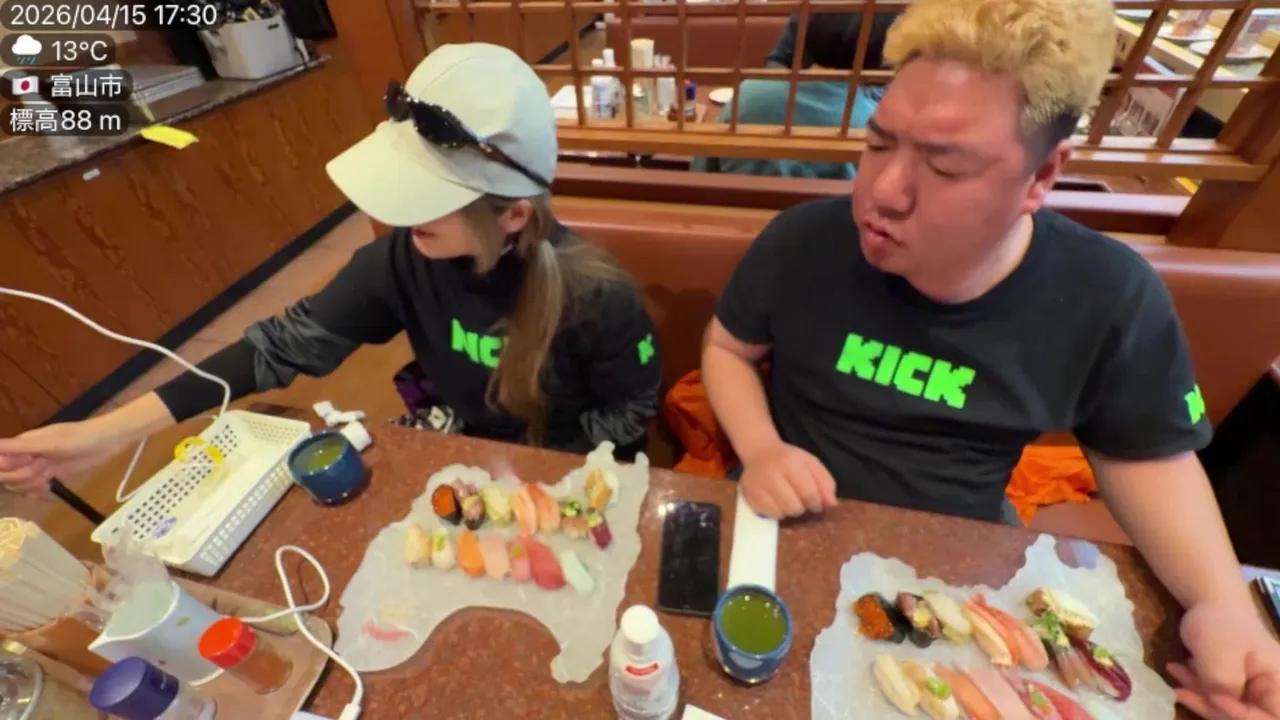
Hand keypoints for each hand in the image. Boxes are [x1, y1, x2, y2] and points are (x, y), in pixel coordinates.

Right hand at [0, 420, 127, 498]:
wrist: (108, 442)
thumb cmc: (79, 437)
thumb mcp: (50, 442)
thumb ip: (20, 446)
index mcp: (22, 444)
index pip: (0, 463)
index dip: (9, 468)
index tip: (29, 463)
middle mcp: (27, 456)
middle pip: (9, 477)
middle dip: (23, 477)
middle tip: (43, 468)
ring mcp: (40, 467)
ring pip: (22, 485)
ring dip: (33, 485)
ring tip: (50, 476)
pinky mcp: (52, 476)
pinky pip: (36, 490)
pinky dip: (41, 492)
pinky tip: (51, 488)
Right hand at [739, 441, 837, 517]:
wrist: (759, 451)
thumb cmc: (789, 458)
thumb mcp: (811, 463)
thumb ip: (825, 482)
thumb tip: (832, 504)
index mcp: (789, 463)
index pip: (809, 493)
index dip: (816, 504)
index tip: (816, 504)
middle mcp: (771, 474)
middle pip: (795, 507)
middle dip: (803, 507)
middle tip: (801, 501)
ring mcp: (757, 486)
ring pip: (782, 513)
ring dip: (790, 510)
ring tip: (789, 500)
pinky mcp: (748, 495)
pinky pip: (769, 515)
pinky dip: (777, 512)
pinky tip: (777, 501)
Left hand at [1170, 600, 1279, 718]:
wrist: (1210, 602)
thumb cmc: (1220, 624)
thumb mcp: (1220, 655)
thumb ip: (1224, 685)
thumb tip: (1217, 706)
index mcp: (1278, 683)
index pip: (1272, 718)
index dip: (1241, 716)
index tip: (1214, 698)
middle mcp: (1269, 690)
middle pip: (1246, 716)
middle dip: (1211, 706)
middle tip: (1182, 691)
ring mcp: (1250, 689)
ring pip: (1225, 708)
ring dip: (1198, 694)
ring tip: (1174, 670)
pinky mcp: (1232, 686)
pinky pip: (1216, 697)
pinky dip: (1195, 687)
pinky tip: (1177, 669)